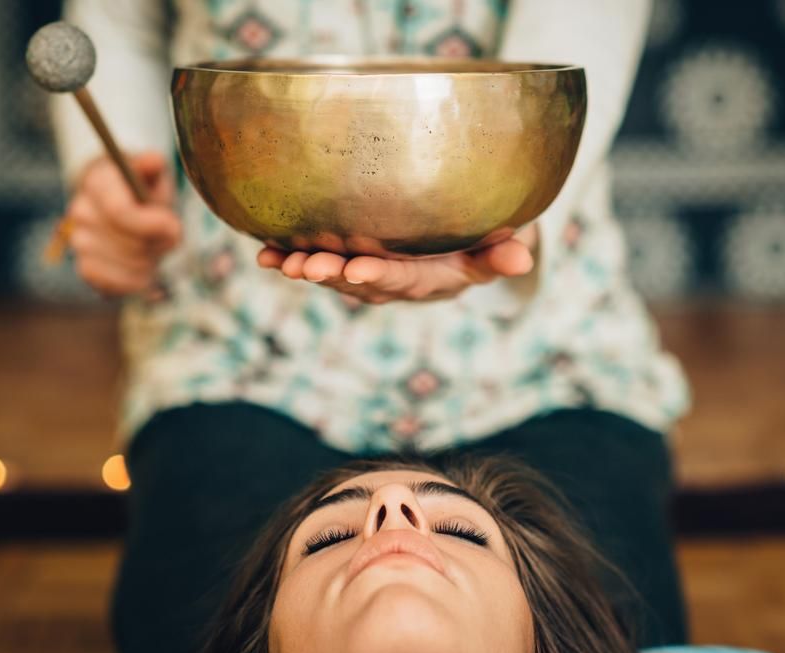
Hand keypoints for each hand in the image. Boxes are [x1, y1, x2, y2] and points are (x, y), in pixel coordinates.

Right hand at [65, 151, 180, 295]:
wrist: (123, 204)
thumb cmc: (142, 187)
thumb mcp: (152, 171)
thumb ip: (154, 166)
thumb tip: (152, 161)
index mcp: (97, 181)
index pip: (120, 212)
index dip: (152, 225)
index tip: (173, 225)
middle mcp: (80, 211)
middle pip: (128, 244)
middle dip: (157, 244)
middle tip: (166, 235)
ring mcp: (78, 241)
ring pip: (124, 266)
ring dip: (149, 263)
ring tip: (153, 248)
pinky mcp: (85, 268)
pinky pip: (111, 286)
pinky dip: (135, 281)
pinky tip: (143, 268)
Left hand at [256, 225, 537, 303]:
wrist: (460, 247)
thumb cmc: (482, 238)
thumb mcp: (498, 245)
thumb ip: (502, 254)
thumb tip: (523, 259)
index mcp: (430, 278)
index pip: (404, 279)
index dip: (380, 275)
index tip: (357, 269)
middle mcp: (395, 282)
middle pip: (360, 282)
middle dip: (331, 274)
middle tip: (304, 267)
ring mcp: (369, 273)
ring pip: (334, 276)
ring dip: (305, 269)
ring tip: (278, 263)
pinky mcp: (349, 261)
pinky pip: (317, 264)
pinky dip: (287, 259)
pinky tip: (261, 254)